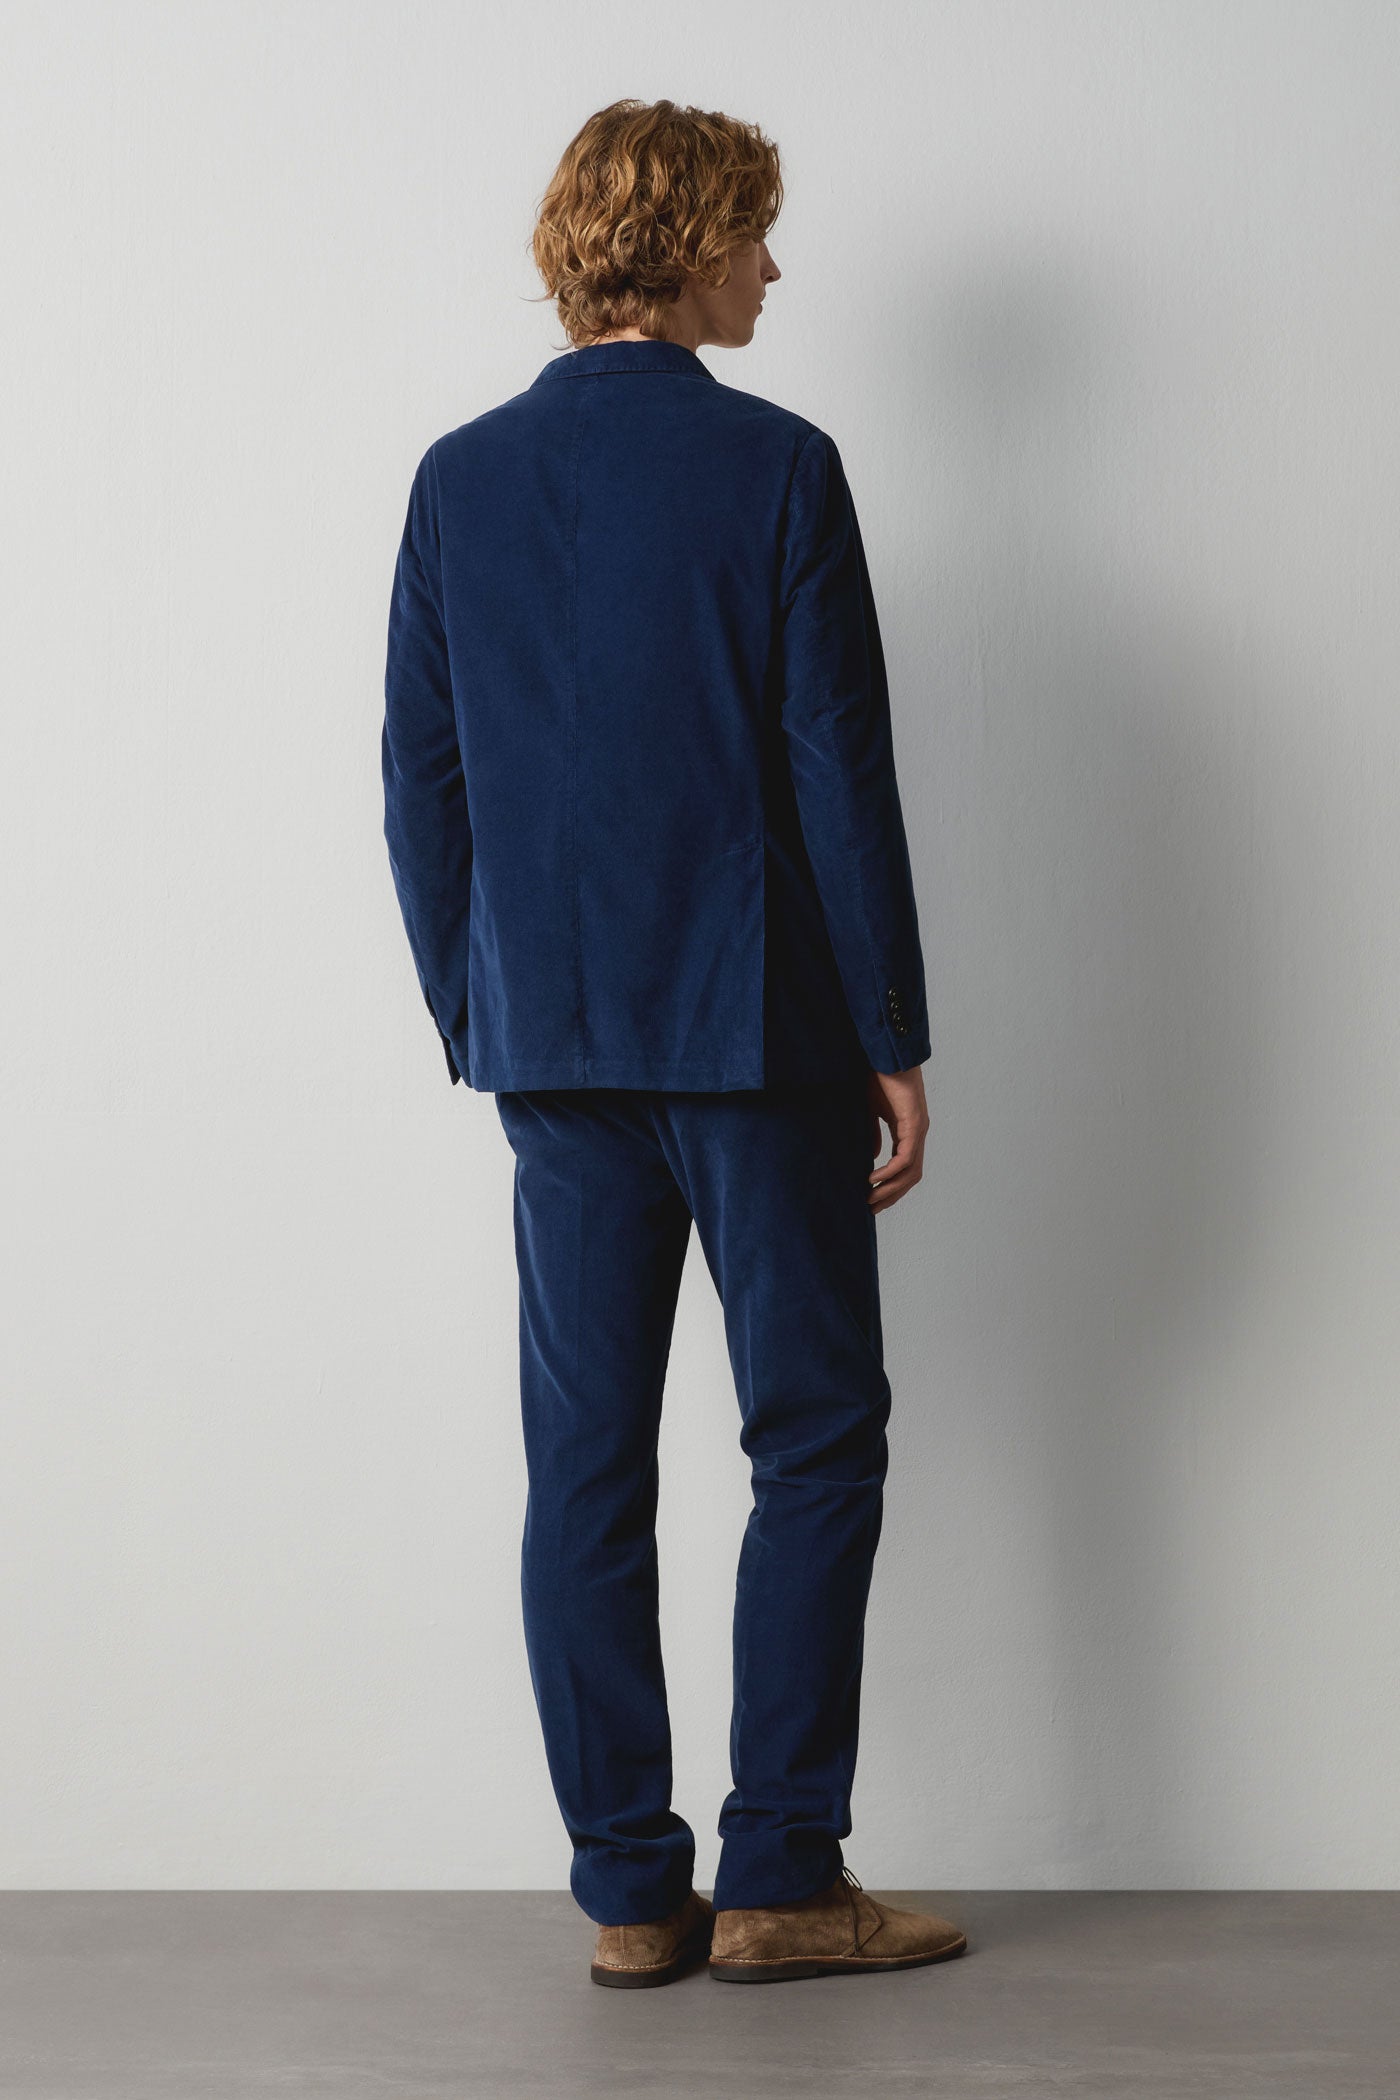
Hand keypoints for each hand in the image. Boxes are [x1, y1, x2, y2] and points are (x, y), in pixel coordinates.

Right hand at [866, 1062, 929, 1212]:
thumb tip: (874, 1158)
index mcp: (908, 1130)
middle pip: (911, 1176)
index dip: (890, 1186)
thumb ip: (873, 1134)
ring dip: (891, 1189)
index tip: (871, 1198)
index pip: (905, 1167)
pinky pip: (905, 1156)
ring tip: (870, 1199)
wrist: (885, 1052)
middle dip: (892, 1195)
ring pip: (911, 1171)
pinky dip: (890, 1171)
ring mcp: (918, 1128)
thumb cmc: (878, 1075)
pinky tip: (873, 1178)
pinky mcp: (914, 1123)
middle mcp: (917, 1132)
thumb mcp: (871, 1111)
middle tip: (871, 1209)